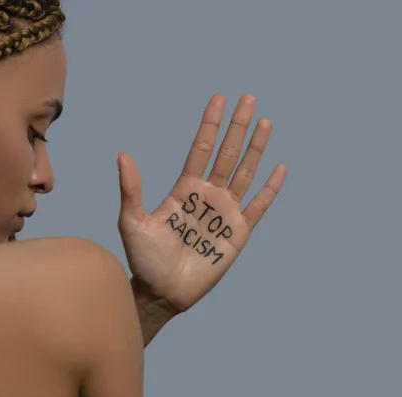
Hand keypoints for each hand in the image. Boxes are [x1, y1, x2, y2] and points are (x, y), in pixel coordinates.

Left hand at [117, 94, 286, 314]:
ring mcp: (225, 213)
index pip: (201, 149)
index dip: (210, 125)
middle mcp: (207, 195)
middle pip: (227, 154)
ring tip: (265, 122)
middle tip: (248, 98)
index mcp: (184, 189)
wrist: (161, 292)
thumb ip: (131, 188)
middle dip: (237, 126)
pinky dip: (269, 188)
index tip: (218, 99)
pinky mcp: (238, 233)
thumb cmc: (144, 259)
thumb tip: (122, 154)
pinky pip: (258, 206)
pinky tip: (279, 168)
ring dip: (256, 148)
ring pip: (245, 173)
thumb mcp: (132, 221)